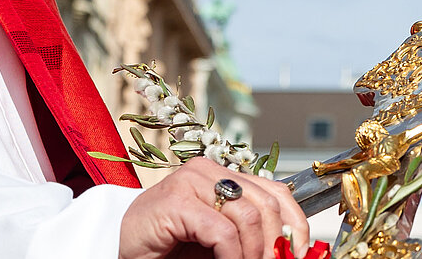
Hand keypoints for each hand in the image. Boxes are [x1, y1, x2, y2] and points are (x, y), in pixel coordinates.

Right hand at [117, 157, 310, 258]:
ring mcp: (191, 182)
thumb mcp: (220, 242)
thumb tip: (293, 251)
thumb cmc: (169, 248)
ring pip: (249, 216)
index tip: (301, 255)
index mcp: (223, 175)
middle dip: (278, 244)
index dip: (297, 226)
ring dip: (255, 253)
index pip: (277, 192)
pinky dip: (233, 256)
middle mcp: (208, 171)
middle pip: (267, 204)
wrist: (119, 249)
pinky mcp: (176, 202)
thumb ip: (250, 239)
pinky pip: (222, 231)